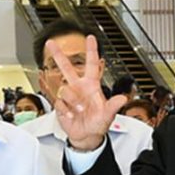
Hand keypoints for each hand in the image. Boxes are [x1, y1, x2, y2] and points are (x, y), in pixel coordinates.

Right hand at [46, 35, 126, 150]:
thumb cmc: (98, 124)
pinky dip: (65, 110)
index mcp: (92, 86)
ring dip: (72, 101)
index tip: (90, 38)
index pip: (92, 65)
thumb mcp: (108, 115)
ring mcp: (69, 96)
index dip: (91, 51)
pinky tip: (71, 114)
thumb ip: (114, 106)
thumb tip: (123, 98)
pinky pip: (59, 102)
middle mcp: (79, 88)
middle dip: (58, 55)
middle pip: (67, 68)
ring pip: (64, 89)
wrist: (86, 136)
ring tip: (79, 110)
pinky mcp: (60, 104)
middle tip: (51, 43)